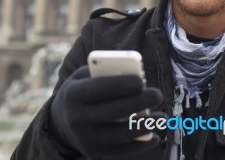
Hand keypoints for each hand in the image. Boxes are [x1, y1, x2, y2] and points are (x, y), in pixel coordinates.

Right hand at [49, 66, 164, 157]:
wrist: (62, 121)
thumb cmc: (83, 91)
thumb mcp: (84, 77)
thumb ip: (105, 73)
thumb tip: (135, 76)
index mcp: (73, 94)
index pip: (98, 89)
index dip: (120, 85)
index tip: (140, 81)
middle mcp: (77, 118)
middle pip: (113, 112)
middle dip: (138, 103)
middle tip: (157, 94)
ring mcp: (85, 138)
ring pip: (120, 134)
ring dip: (145, 126)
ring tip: (162, 117)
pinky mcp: (94, 152)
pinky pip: (121, 150)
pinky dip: (140, 144)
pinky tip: (154, 136)